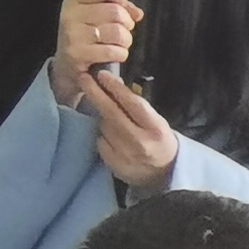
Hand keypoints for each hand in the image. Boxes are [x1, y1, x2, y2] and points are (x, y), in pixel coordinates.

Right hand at [52, 0, 139, 97]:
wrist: (66, 67)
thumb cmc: (85, 39)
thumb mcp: (94, 17)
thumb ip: (118, 9)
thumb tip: (137, 13)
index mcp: (73, 2)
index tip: (123, 7)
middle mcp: (70, 16)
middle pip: (116, 12)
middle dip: (127, 24)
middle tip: (123, 31)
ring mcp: (73, 35)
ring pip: (118, 32)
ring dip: (125, 41)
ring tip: (119, 44)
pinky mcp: (78, 54)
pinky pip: (114, 51)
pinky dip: (120, 54)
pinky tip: (113, 55)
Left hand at [87, 69, 181, 186]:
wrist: (165, 173)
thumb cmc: (159, 140)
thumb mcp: (156, 122)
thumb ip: (137, 106)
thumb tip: (114, 84)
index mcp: (155, 128)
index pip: (133, 103)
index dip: (115, 88)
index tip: (102, 74)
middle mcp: (140, 142)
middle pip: (112, 113)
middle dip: (96, 93)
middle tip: (83, 78)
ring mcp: (125, 155)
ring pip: (104, 126)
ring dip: (102, 117)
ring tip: (108, 115)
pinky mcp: (113, 165)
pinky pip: (100, 142)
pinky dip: (102, 135)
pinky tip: (109, 135)